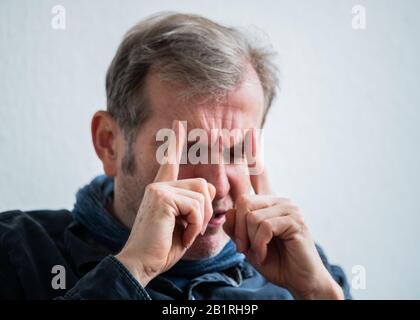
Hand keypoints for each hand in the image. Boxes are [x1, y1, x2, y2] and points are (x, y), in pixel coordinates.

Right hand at [115, 120, 215, 286]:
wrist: (142, 263)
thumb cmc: (163, 247)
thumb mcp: (184, 224)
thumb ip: (194, 204)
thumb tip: (207, 187)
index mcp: (161, 190)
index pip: (169, 162)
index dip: (175, 142)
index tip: (178, 123)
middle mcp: (158, 185)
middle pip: (202, 186)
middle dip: (204, 212)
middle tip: (191, 229)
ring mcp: (159, 189)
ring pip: (202, 196)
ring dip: (199, 221)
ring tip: (184, 233)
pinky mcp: (162, 198)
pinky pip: (196, 207)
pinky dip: (195, 226)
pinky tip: (182, 234)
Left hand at [224, 148, 343, 298]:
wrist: (300, 280)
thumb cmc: (275, 260)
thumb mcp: (248, 242)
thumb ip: (237, 225)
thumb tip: (229, 208)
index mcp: (270, 202)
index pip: (253, 180)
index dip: (248, 164)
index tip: (248, 139)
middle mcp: (281, 200)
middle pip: (244, 202)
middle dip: (239, 229)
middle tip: (244, 248)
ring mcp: (290, 208)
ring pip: (251, 215)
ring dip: (249, 239)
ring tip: (257, 252)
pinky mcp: (295, 220)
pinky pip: (262, 225)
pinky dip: (258, 244)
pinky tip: (265, 253)